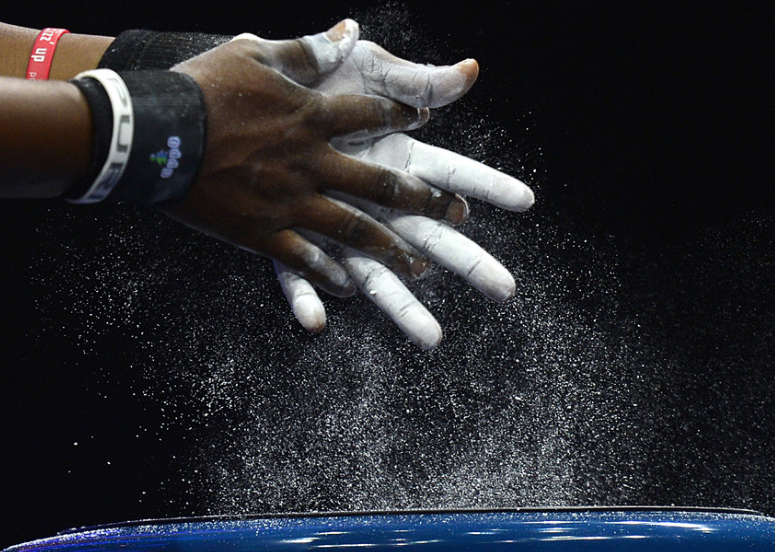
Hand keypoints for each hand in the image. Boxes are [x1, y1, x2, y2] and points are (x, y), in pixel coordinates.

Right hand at [165, 34, 468, 296]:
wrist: (150, 132)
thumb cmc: (201, 87)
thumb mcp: (256, 54)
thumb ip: (308, 50)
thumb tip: (348, 31)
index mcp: (313, 116)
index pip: (373, 115)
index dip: (402, 116)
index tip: (425, 122)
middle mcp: (312, 162)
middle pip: (381, 184)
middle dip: (423, 201)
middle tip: (454, 215)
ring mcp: (290, 202)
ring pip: (354, 231)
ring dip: (390, 251)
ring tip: (420, 269)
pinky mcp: (261, 233)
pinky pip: (304, 261)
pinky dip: (329, 277)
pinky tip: (349, 289)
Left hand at [236, 23, 533, 348]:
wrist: (249, 104)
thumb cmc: (317, 86)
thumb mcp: (369, 74)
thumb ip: (415, 80)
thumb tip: (470, 71)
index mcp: (398, 162)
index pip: (453, 174)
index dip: (488, 185)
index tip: (525, 201)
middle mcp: (375, 202)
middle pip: (430, 237)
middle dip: (469, 262)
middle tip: (505, 289)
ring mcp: (337, 226)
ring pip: (377, 273)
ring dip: (403, 306)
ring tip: (431, 339)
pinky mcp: (290, 240)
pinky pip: (299, 274)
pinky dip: (306, 296)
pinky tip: (315, 322)